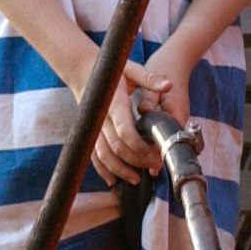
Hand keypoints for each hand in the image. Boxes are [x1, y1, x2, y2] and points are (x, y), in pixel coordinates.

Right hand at [87, 56, 172, 186]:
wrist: (82, 71)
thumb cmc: (110, 71)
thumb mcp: (131, 69)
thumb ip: (150, 78)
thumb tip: (168, 85)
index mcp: (113, 104)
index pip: (124, 131)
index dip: (139, 146)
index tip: (154, 153)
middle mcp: (101, 118)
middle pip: (116, 147)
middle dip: (136, 160)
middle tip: (154, 166)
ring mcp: (93, 127)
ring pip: (103, 155)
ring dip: (119, 169)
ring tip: (136, 179)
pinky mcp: (89, 133)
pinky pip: (93, 155)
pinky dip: (102, 169)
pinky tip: (112, 180)